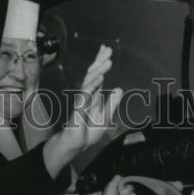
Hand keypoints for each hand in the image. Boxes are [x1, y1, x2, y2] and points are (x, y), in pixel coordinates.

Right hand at [43, 45, 123, 177]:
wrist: (74, 146)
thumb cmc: (86, 132)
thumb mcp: (105, 118)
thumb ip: (111, 104)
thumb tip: (119, 89)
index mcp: (93, 96)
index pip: (97, 76)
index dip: (101, 63)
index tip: (106, 50)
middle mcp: (86, 96)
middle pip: (92, 75)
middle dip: (99, 61)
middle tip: (107, 48)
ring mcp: (82, 102)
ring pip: (89, 82)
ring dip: (99, 70)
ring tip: (108, 60)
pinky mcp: (78, 111)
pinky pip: (86, 96)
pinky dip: (93, 86)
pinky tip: (100, 78)